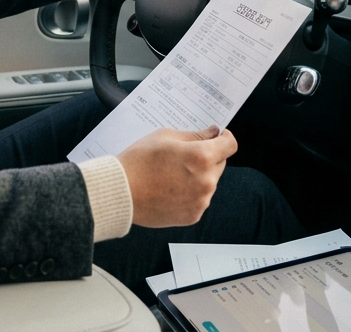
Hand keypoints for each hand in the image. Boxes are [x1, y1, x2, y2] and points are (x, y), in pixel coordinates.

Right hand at [117, 126, 236, 227]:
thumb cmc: (138, 161)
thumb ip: (194, 135)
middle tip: (184, 156)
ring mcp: (201, 201)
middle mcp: (206, 181)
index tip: (218, 137)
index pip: (230, 145)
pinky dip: (190, 193)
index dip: (225, 138)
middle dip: (208, 157)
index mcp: (202, 157)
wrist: (120, 193)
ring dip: (199, 176)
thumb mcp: (165, 136)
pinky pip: (199, 199)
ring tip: (172, 174)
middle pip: (220, 164)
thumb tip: (213, 133)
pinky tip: (170, 189)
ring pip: (209, 182)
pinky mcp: (192, 215)